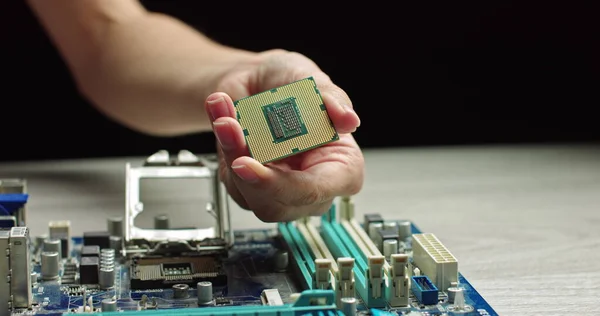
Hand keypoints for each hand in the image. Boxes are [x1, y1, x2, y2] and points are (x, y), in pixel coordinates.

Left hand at [204, 50, 363, 221]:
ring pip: (248, 195)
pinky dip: (223, 147)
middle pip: (277, 205)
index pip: (320, 190)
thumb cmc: (292, 84)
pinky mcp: (248, 188)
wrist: (259, 81)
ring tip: (226, 116)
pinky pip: (231, 181)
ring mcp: (278, 190)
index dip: (287, 186)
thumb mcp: (313, 80)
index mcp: (341, 167)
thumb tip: (349, 120)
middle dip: (247, 172)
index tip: (251, 165)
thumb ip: (332, 99)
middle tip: (230, 132)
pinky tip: (223, 118)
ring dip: (230, 152)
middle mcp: (311, 184)